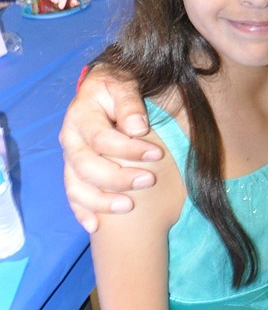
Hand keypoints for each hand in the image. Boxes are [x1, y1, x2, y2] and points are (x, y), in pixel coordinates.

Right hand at [60, 66, 161, 232]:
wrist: (103, 87)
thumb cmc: (118, 85)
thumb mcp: (125, 84)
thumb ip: (130, 103)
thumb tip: (138, 128)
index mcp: (81, 115)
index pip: (102, 139)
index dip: (128, 149)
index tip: (156, 155)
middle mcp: (70, 138)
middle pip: (86, 166)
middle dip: (118, 178)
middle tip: (149, 180)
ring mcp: (69, 157)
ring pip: (76, 185)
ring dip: (101, 200)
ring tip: (128, 206)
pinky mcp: (73, 171)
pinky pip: (72, 194)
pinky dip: (82, 211)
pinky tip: (96, 226)